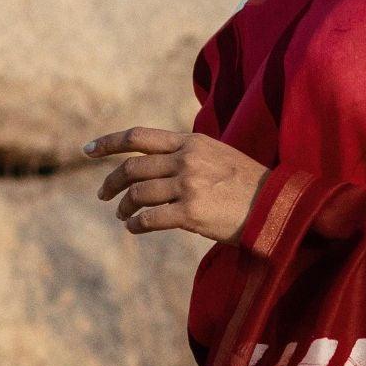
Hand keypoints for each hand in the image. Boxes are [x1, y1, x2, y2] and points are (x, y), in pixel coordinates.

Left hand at [87, 126, 266, 243]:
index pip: (139, 137)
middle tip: (104, 196)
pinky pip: (150, 218)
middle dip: (111, 182)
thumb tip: (155, 164)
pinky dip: (136, 224)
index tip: (87, 150)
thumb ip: (187, 155)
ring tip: (124, 216)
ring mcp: (188, 186)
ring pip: (137, 195)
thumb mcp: (218, 155)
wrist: (278, 206)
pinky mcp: (191, 213)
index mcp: (191, 142)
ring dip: (124, 207)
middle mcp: (186, 160)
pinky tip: (135, 228)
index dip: (108, 143)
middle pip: (132, 169)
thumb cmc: (249, 184)